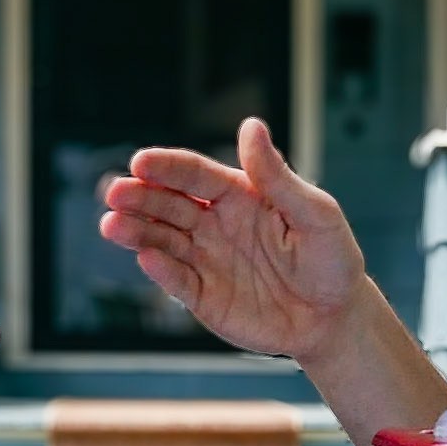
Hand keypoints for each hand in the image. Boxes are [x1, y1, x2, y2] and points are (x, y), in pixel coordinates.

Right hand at [99, 118, 367, 365]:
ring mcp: (206, 260)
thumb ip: (277, 176)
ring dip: (135, 231)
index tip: (141, 161)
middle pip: (169, 204)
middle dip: (140, 197)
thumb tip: (252, 126)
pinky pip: (177, 282)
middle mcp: (215, 224)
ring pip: (162, 240)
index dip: (168, 167)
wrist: (335, 320)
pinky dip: (161, 270)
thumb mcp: (315, 213)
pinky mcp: (204, 298)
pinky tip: (146, 257)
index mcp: (239, 195)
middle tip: (115, 192)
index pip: (195, 174)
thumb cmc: (331, 260)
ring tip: (111, 225)